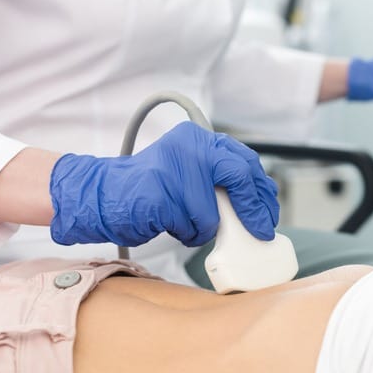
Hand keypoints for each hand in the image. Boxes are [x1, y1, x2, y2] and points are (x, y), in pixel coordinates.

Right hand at [49, 122, 279, 246]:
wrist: (103, 195)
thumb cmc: (152, 190)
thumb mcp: (189, 170)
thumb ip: (219, 176)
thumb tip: (261, 200)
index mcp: (198, 138)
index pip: (245, 161)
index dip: (262, 190)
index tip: (269, 212)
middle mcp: (188, 147)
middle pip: (239, 177)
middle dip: (253, 209)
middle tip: (261, 230)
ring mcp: (174, 170)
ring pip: (213, 213)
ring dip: (205, 227)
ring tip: (185, 222)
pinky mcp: (161, 196)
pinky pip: (192, 227)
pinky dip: (187, 234)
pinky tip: (170, 224)